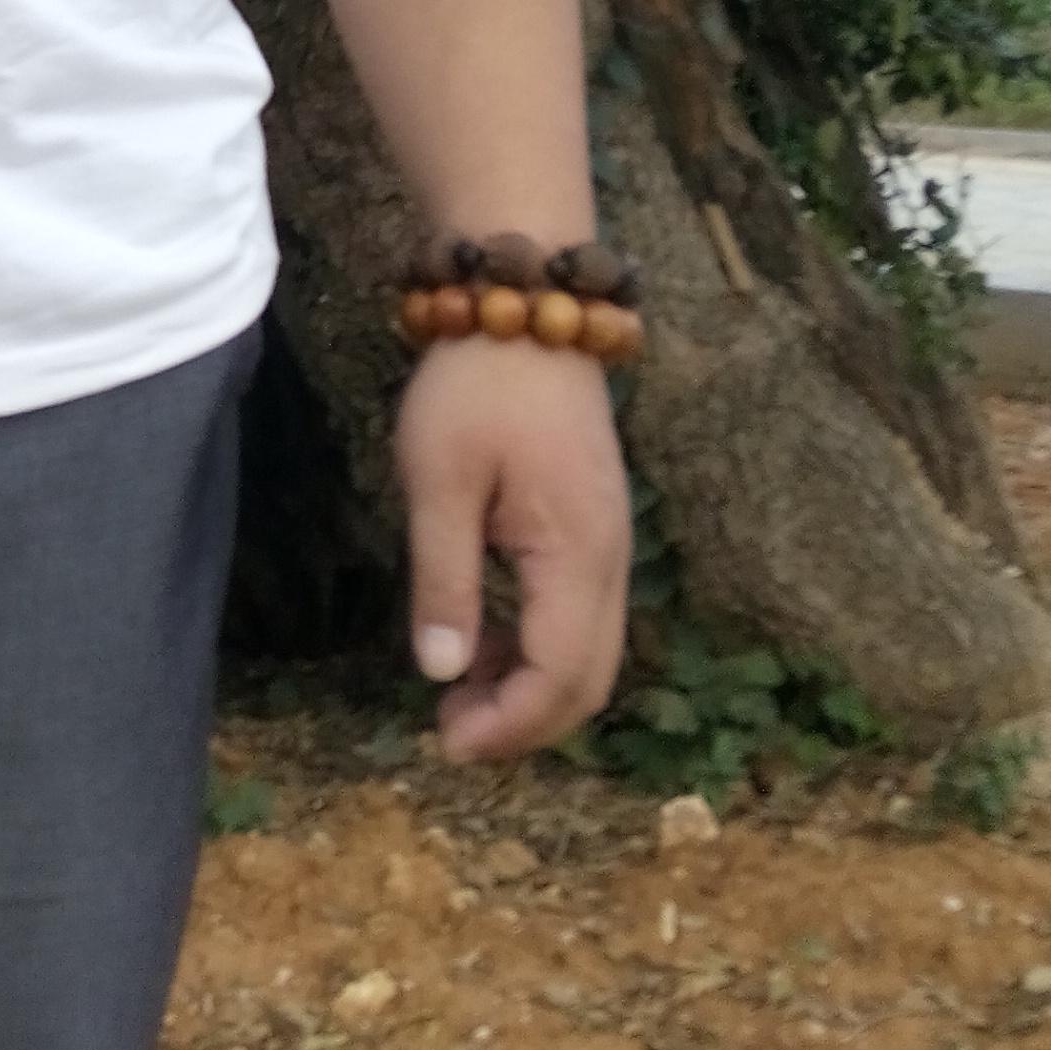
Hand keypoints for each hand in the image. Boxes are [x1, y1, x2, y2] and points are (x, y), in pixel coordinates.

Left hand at [394, 333, 632, 761]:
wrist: (525, 306)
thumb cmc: (475, 388)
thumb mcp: (440, 483)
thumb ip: (445, 581)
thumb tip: (443, 673)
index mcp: (577, 555)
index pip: (558, 677)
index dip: (508, 727)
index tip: (444, 744)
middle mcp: (610, 560)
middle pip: (589, 681)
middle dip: (525, 724)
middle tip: (449, 733)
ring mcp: (609, 544)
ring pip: (590, 652)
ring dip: (532, 689)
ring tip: (457, 696)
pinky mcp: (594, 527)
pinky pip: (581, 615)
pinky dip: (538, 648)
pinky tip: (483, 642)